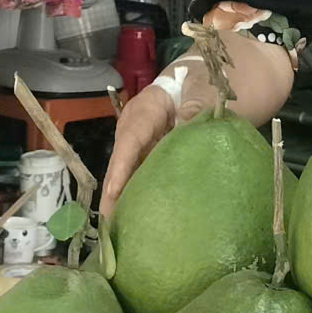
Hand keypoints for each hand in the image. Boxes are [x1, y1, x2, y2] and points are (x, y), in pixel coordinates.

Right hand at [100, 72, 198, 215]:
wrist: (199, 80)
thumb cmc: (199, 82)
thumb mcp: (201, 89)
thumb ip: (195, 106)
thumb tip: (185, 126)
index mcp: (144, 111)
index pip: (130, 140)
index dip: (122, 167)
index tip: (114, 192)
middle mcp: (135, 131)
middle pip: (121, 164)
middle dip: (113, 195)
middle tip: (110, 226)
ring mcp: (141, 145)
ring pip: (127, 175)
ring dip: (122, 201)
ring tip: (118, 232)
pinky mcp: (150, 157)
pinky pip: (140, 177)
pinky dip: (137, 197)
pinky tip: (137, 220)